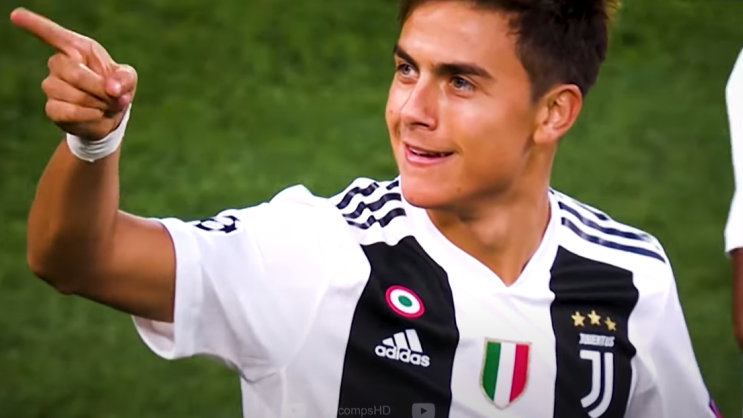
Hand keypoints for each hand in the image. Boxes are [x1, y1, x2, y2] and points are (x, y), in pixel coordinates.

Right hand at [10, 8, 136, 140]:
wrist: (110, 115)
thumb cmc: (116, 89)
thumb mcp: (128, 79)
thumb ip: (125, 79)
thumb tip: (112, 88)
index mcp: (77, 49)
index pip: (52, 34)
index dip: (34, 24)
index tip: (15, 15)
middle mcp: (59, 63)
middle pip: (74, 73)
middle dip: (100, 88)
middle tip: (114, 96)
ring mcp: (51, 85)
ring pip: (74, 95)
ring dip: (98, 103)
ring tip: (105, 105)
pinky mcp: (52, 108)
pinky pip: (69, 112)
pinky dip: (90, 115)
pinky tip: (96, 114)